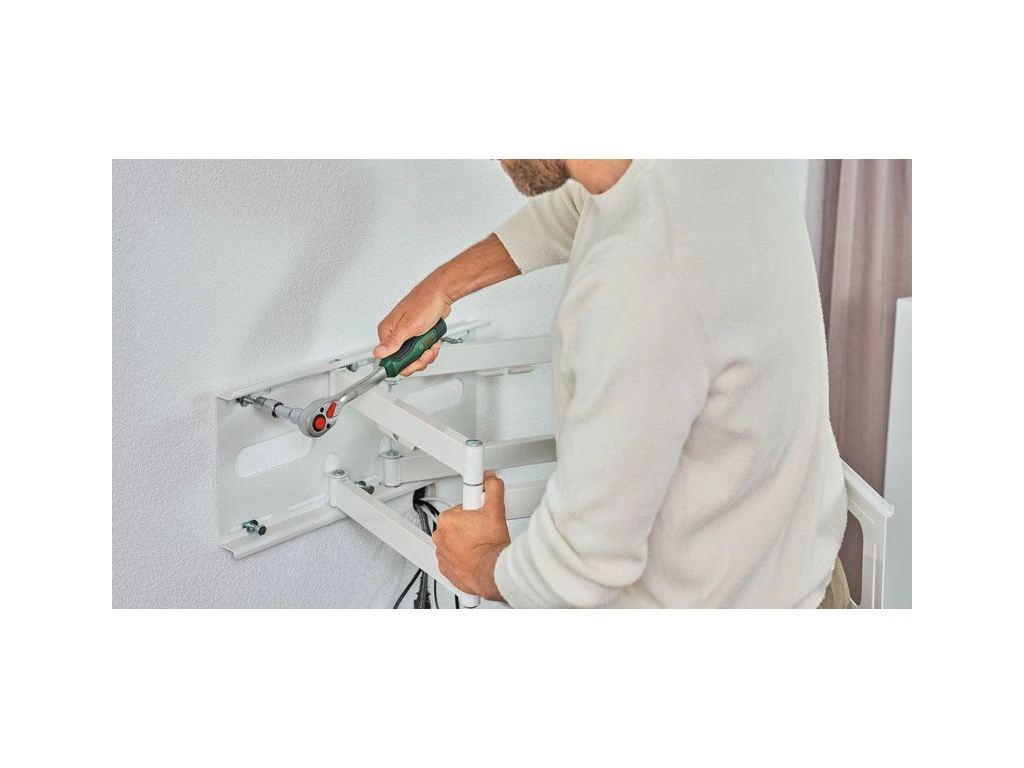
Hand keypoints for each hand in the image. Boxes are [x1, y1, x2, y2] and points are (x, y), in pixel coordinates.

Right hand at [374, 279, 451, 375]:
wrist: (440, 295)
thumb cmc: (424, 303)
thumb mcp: (409, 326)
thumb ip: (394, 342)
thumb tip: (377, 352)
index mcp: (387, 332)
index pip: (388, 359)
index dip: (403, 364)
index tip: (413, 361)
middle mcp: (395, 334)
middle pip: (403, 361)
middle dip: (418, 359)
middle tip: (425, 352)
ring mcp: (407, 336)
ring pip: (414, 358)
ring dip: (426, 354)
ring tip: (431, 344)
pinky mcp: (417, 336)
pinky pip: (421, 351)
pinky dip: (430, 349)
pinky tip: (433, 342)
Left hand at [433, 472, 509, 601]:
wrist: (493, 573)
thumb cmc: (491, 547)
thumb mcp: (496, 510)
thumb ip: (493, 489)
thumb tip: (490, 478)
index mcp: (448, 520)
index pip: (461, 508)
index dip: (475, 511)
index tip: (481, 515)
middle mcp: (441, 536)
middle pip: (458, 525)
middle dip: (471, 526)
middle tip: (485, 531)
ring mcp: (442, 554)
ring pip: (455, 542)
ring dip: (466, 542)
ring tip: (482, 544)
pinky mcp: (446, 568)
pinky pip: (453, 558)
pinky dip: (463, 557)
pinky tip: (476, 556)